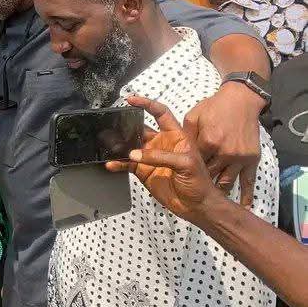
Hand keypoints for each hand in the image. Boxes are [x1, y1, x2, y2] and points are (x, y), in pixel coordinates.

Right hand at [105, 96, 222, 222]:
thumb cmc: (200, 182)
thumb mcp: (185, 164)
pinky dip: (117, 163)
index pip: (160, 113)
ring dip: (119, 145)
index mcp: (175, 136)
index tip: (131, 100)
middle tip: (113, 124)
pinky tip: (111, 164)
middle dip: (126, 125)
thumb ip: (160, 156)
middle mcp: (161, 144)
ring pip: (130, 146)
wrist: (196, 206)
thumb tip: (134, 154)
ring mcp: (150, 157)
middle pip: (140, 128)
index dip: (147, 104)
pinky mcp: (142, 171)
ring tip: (107, 144)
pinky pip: (126, 164)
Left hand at [183, 80, 261, 205]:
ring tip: (211, 197)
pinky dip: (246, 195)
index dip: (181, 167)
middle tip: (191, 190)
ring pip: (225, 181)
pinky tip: (244, 206)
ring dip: (218, 189)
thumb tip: (168, 145)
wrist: (241, 100)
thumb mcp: (192, 117)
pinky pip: (248, 181)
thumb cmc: (214, 107)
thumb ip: (182, 134)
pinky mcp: (251, 160)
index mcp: (205, 142)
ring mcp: (238, 158)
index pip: (190, 162)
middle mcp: (222, 153)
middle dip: (199, 181)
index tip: (173, 174)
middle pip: (207, 174)